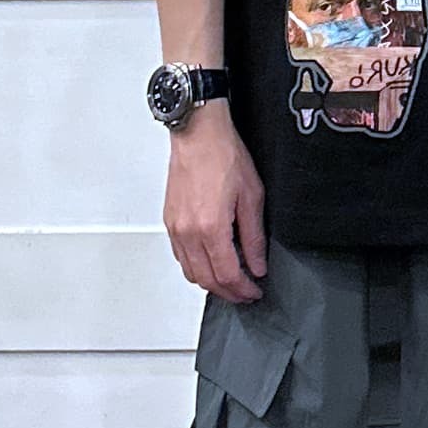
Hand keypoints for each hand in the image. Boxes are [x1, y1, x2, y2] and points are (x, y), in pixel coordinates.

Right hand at [165, 104, 267, 300]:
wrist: (198, 134)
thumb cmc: (223, 156)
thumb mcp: (252, 197)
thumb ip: (254, 237)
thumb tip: (257, 264)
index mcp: (211, 227)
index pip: (227, 275)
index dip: (243, 290)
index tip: (254, 291)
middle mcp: (188, 232)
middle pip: (206, 280)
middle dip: (228, 293)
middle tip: (245, 293)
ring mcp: (176, 228)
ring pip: (190, 272)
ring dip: (211, 283)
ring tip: (230, 282)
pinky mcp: (170, 221)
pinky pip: (180, 257)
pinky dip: (196, 268)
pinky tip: (211, 263)